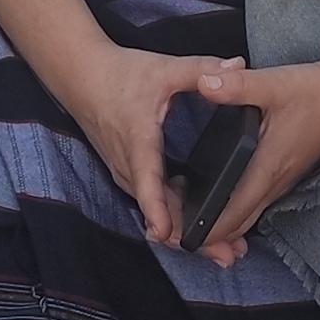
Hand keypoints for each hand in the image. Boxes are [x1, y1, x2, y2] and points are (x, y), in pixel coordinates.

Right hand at [42, 40, 225, 253]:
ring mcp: (127, 173)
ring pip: (157, 211)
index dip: (157, 207)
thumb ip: (202, 70)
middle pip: (158, 210)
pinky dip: (175, 219)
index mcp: (138, 140)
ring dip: (186, 232)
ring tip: (224, 251)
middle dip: (190, 235)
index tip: (167, 232)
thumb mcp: (164, 68)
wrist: (81, 78)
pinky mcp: (130, 175)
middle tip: (228, 254)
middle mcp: (129, 165)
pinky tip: (202, 227)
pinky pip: (154, 203)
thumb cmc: (120, 74)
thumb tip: (238, 65)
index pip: (147, 180)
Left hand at [182, 58, 319, 266]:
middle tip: (173, 232)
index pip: (233, 213)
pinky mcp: (286, 174)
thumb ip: (236, 86)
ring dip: (222, 224)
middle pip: (238, 224)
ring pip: (248, 216)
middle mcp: (276, 182)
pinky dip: (235, 211)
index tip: (177, 236)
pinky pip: (256, 203)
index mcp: (268, 166)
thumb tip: (203, 83)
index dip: (205, 229)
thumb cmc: (317, 90)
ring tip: (186, 219)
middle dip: (208, 234)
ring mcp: (283, 181)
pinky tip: (215, 199)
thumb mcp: (275, 83)